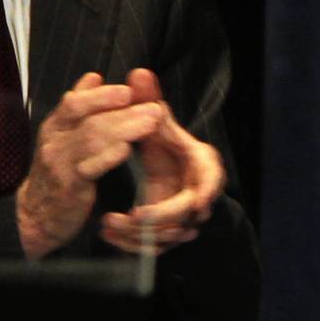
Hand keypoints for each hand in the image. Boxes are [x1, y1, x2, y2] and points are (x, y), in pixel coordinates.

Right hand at [17, 72, 164, 258]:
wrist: (36, 214)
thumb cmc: (58, 169)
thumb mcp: (63, 134)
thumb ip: (79, 106)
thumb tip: (94, 76)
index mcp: (55, 125)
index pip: (74, 103)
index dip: (102, 96)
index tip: (129, 91)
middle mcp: (54, 141)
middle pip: (89, 121)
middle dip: (124, 112)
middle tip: (154, 107)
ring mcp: (59, 164)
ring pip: (92, 141)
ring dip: (125, 130)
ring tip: (151, 123)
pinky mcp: (68, 187)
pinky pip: (88, 169)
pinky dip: (108, 157)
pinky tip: (127, 149)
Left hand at [98, 68, 223, 256]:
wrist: (166, 176)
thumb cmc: (164, 147)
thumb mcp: (156, 123)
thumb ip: (148, 100)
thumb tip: (139, 72)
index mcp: (201, 164)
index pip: (211, 179)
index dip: (204, 191)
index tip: (195, 202)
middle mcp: (197, 194)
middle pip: (188, 213)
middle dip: (162, 216)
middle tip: (134, 215)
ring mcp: (184, 218)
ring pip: (169, 235)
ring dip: (139, 233)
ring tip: (107, 222)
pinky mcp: (169, 235)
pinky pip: (154, 248)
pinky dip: (130, 243)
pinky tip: (108, 233)